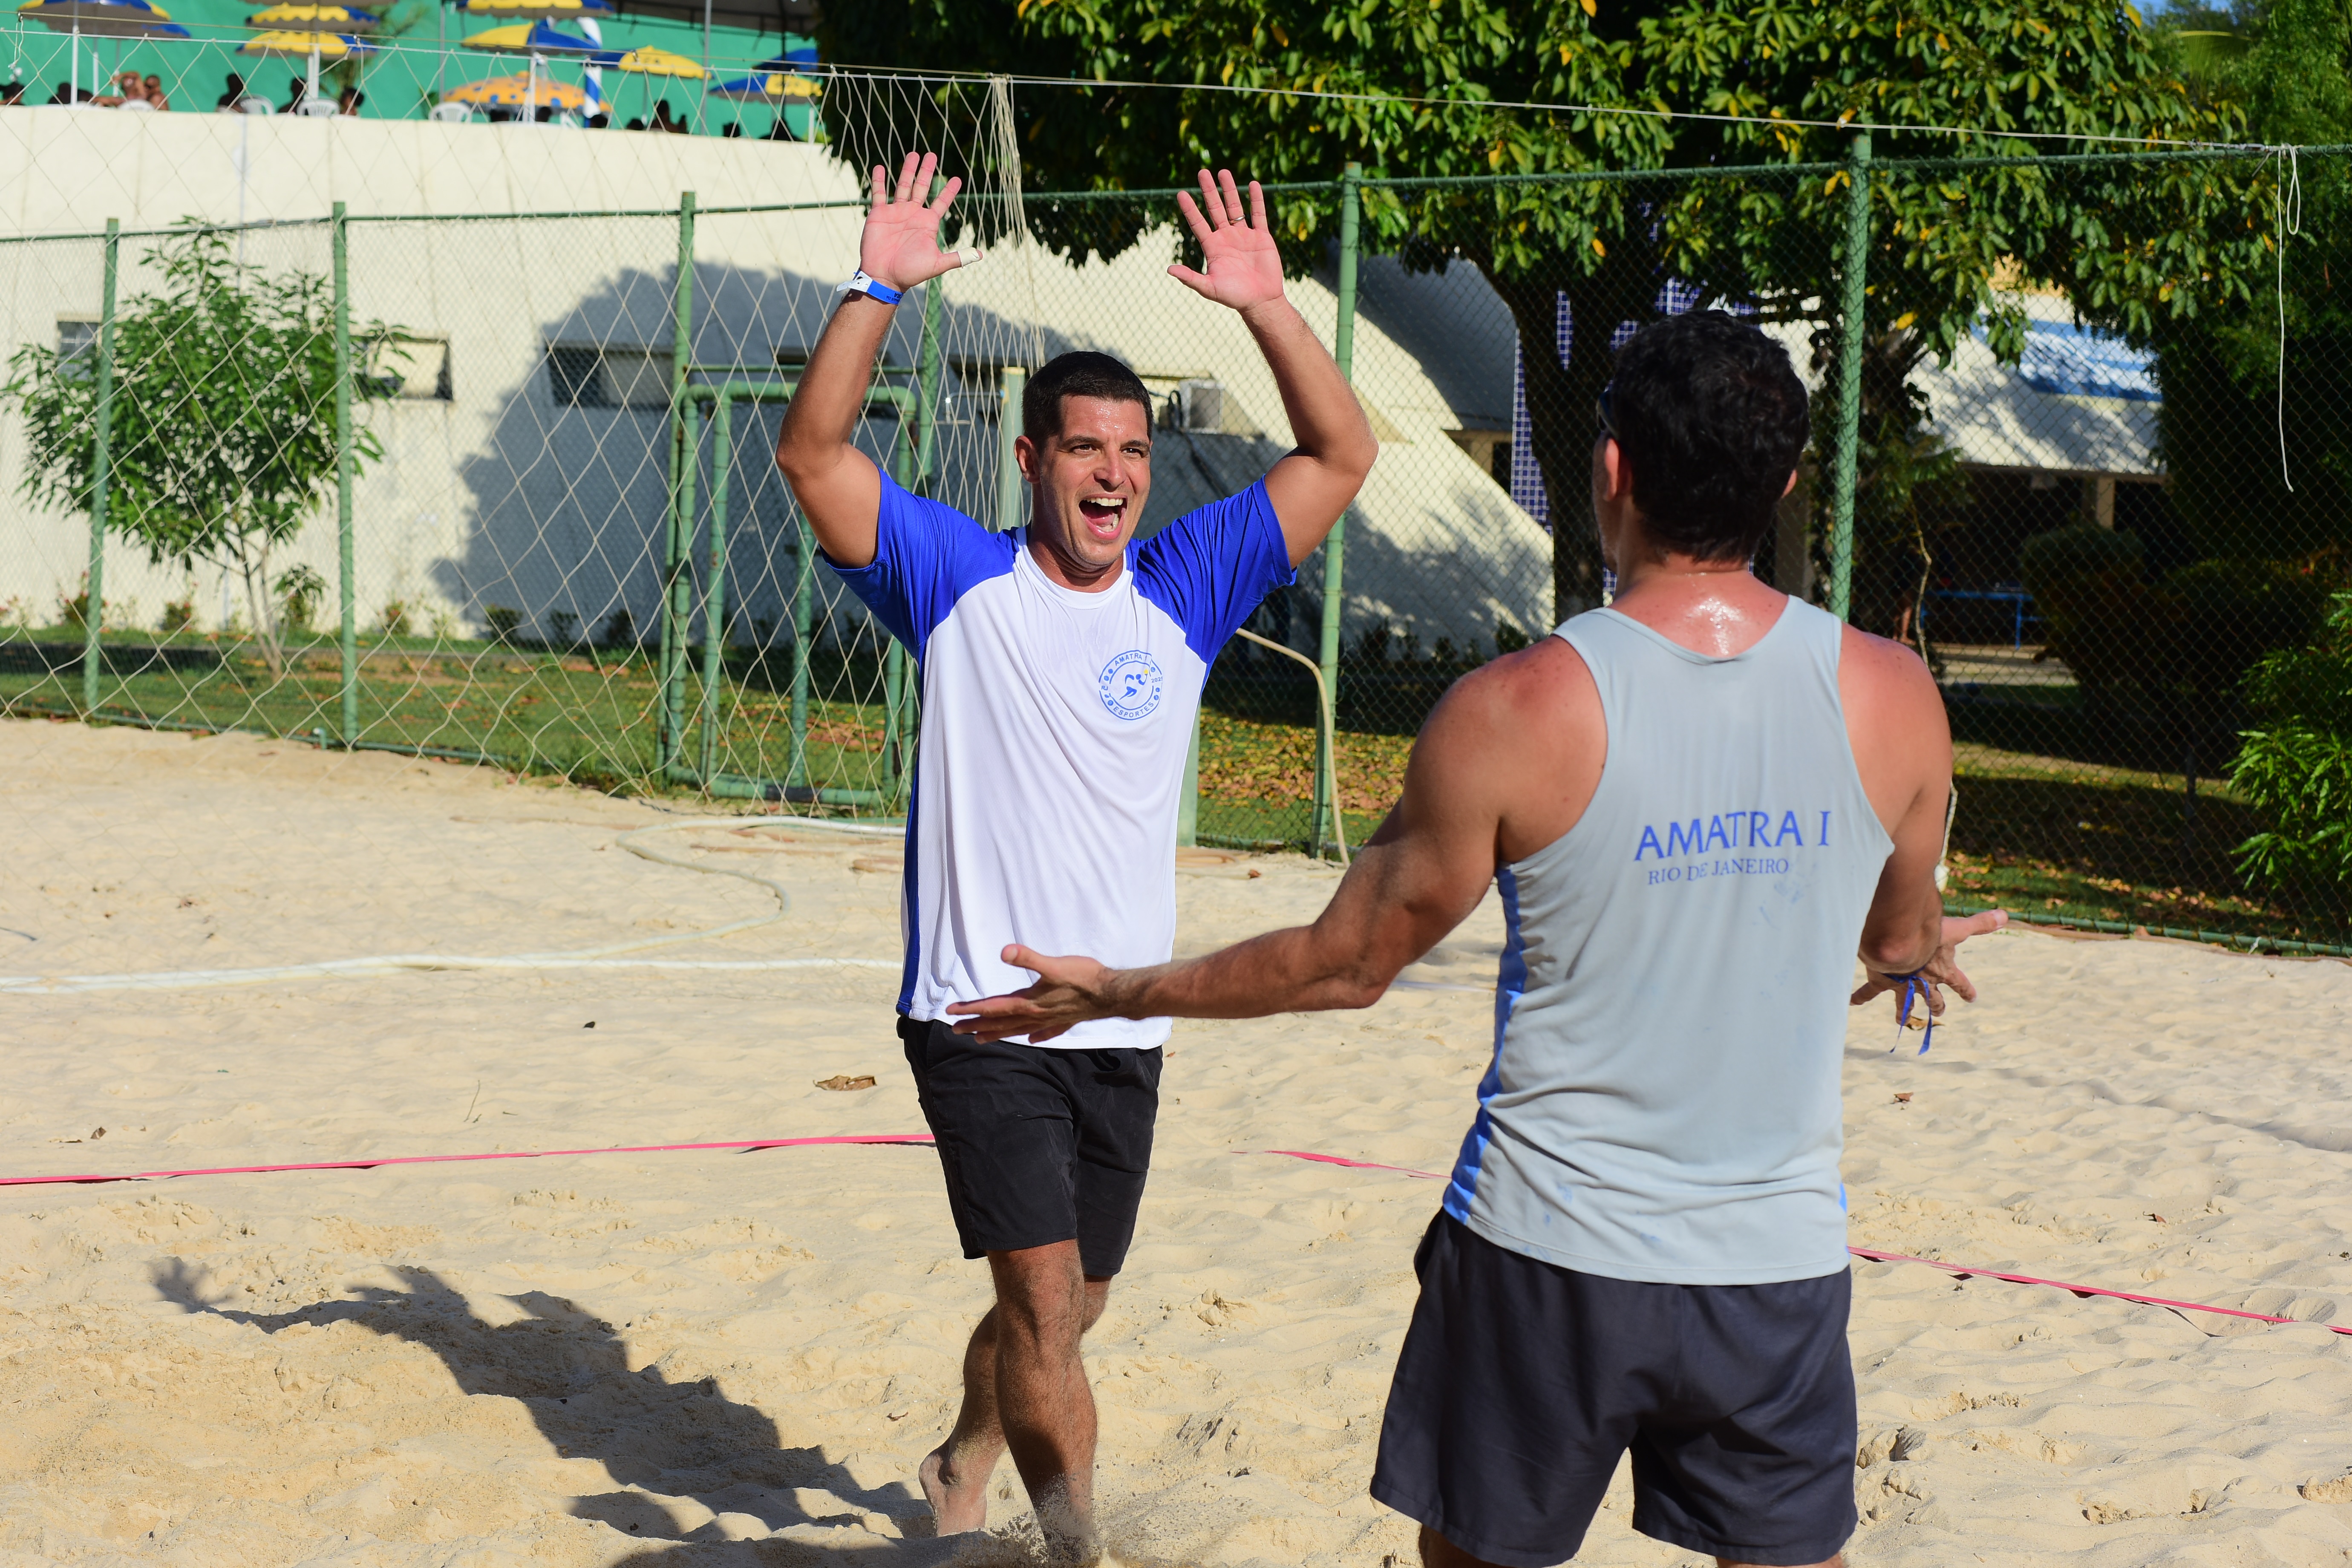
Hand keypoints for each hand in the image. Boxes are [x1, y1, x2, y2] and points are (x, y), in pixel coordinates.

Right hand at [859, 151, 975, 292]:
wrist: (884, 277)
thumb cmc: (910, 272)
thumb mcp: (936, 264)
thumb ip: (957, 258)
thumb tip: (980, 255)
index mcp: (928, 224)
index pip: (941, 203)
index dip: (949, 191)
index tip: (957, 179)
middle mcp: (913, 214)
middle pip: (922, 187)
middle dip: (927, 171)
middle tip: (932, 154)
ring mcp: (896, 212)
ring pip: (903, 185)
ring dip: (907, 170)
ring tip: (913, 154)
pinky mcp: (879, 214)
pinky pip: (879, 193)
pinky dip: (879, 180)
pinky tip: (880, 167)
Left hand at [946, 944, 1123, 1043]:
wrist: (1112, 994)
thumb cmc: (1083, 976)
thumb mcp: (1054, 964)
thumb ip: (1027, 958)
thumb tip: (1004, 952)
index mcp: (1029, 1002)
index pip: (993, 1007)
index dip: (971, 1009)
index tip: (951, 1012)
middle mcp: (1036, 1015)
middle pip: (1000, 1023)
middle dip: (976, 1025)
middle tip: (955, 1030)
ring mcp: (1050, 1021)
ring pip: (1017, 1030)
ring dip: (997, 1034)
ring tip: (980, 1039)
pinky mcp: (1064, 1021)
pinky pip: (1045, 1033)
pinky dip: (1035, 1037)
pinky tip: (1032, 1040)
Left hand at [1170, 168, 1285, 313]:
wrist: (1261, 301)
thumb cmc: (1234, 297)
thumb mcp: (1209, 288)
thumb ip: (1190, 278)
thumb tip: (1169, 269)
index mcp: (1212, 247)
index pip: (1198, 223)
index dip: (1190, 208)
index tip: (1181, 193)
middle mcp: (1226, 238)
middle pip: (1215, 209)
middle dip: (1209, 191)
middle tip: (1202, 172)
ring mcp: (1244, 236)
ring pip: (1235, 207)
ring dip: (1229, 190)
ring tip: (1223, 172)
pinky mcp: (1261, 237)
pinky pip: (1258, 215)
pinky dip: (1256, 200)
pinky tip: (1253, 185)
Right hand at [1853, 909, 2007, 1027]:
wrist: (1898, 941)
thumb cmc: (1928, 934)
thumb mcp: (1956, 928)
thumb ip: (1980, 923)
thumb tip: (2006, 915)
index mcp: (1943, 972)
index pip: (1960, 983)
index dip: (1966, 990)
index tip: (1972, 998)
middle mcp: (1924, 983)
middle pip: (1933, 999)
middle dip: (1937, 1006)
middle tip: (1940, 1012)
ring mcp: (1902, 985)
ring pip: (1903, 1004)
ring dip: (1903, 1013)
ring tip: (1901, 1022)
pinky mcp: (1881, 981)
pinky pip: (1869, 991)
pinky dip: (1860, 996)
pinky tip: (1852, 1002)